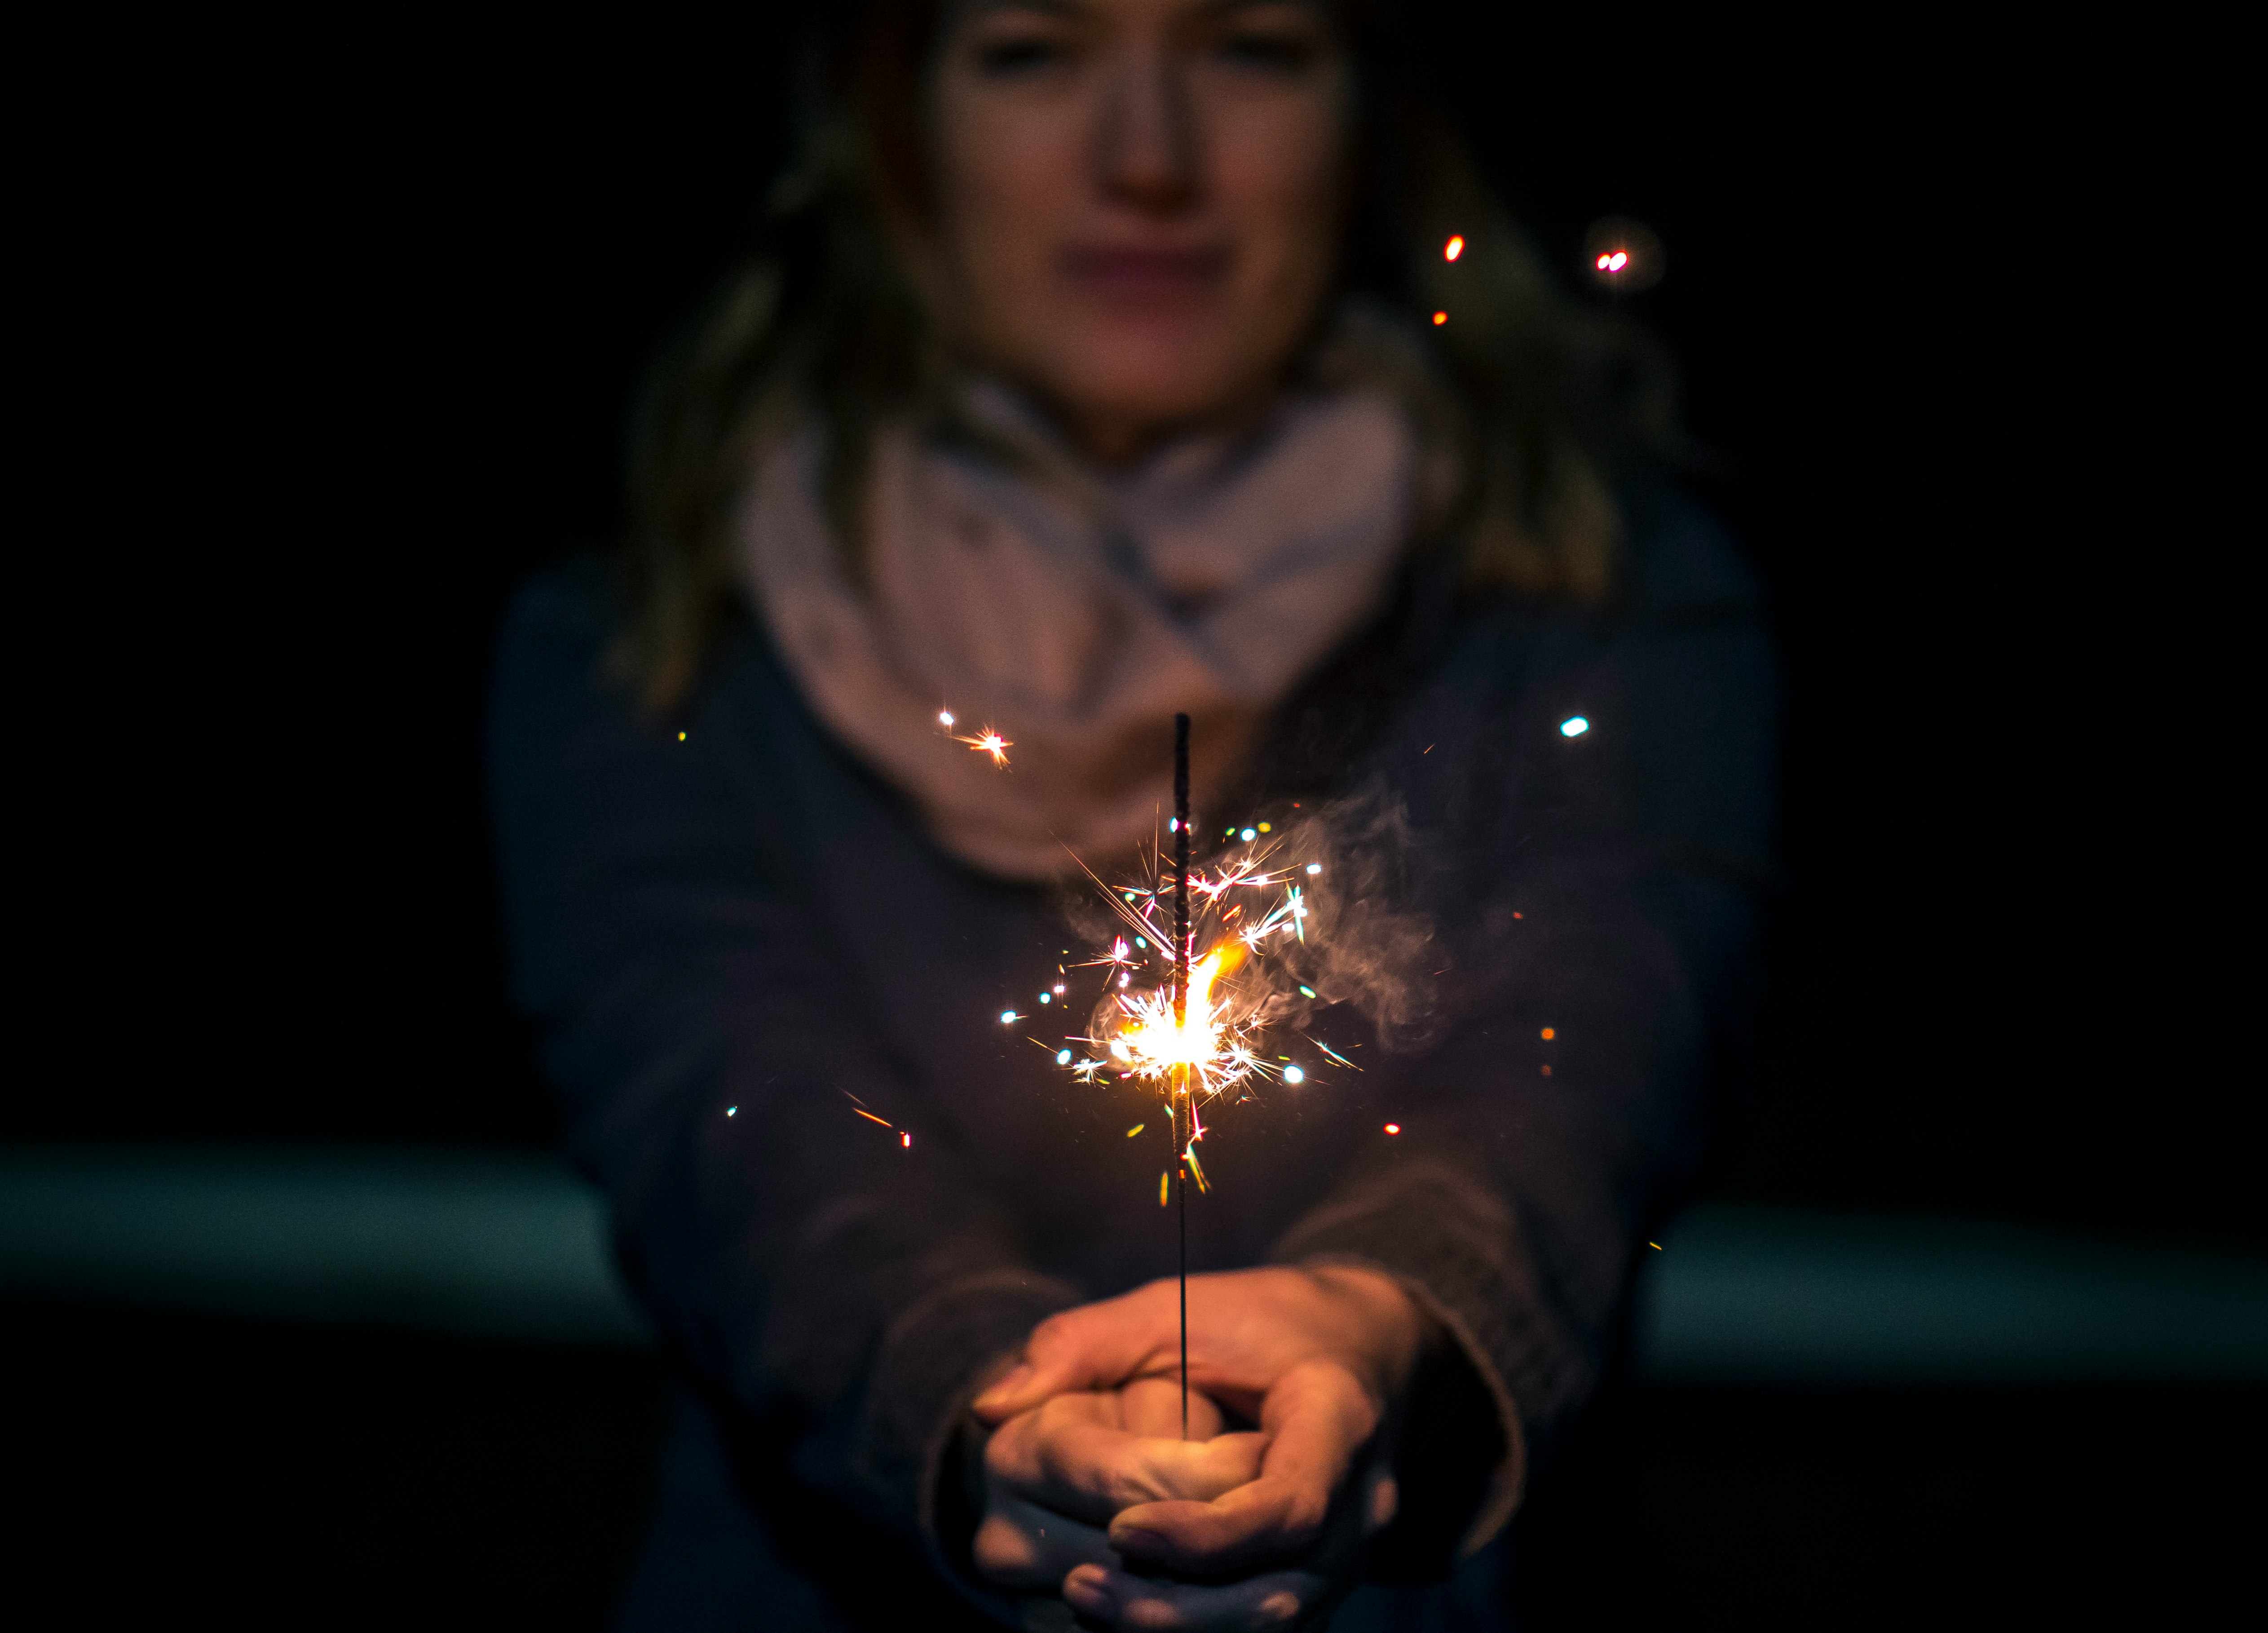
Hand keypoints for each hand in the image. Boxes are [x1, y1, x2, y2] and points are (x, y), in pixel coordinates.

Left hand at [973, 1266, 1425, 1628]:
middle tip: (1079, 1585)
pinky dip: (1201, 1631)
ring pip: (1276, 1626)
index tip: (1123, 1528)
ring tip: (1087, 1603)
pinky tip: (1125, 1616)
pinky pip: (1272, 1629)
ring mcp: (1350, 1552)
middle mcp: (1361, 1500)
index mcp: (1337, 1416)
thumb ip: (1084, 1345)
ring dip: (1182, 1630)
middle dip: (1179, 1606)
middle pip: (1280, 1591)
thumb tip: (989, 1407)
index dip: (1207, 1535)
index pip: (1291, 1505)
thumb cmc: (1257, 1321)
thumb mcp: (1176, 1305)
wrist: (1358, 1348)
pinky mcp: (1325, 1580)